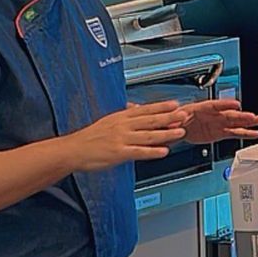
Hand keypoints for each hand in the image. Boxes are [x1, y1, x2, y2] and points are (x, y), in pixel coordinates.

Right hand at [65, 101, 188, 170]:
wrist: (73, 150)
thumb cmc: (90, 137)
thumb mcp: (108, 121)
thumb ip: (124, 116)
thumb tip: (135, 108)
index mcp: (121, 117)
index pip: (145, 109)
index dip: (161, 107)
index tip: (175, 104)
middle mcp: (122, 126)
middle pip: (150, 120)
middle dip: (169, 117)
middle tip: (184, 115)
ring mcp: (121, 139)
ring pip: (148, 135)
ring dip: (166, 133)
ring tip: (180, 132)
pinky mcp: (118, 153)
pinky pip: (139, 151)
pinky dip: (152, 151)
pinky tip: (164, 151)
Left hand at [180, 99, 257, 144]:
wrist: (178, 128)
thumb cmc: (178, 118)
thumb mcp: (176, 117)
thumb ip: (180, 117)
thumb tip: (181, 116)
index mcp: (202, 107)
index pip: (216, 105)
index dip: (226, 105)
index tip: (236, 104)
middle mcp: (213, 114)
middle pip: (229, 114)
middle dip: (241, 115)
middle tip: (253, 116)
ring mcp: (218, 123)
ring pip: (235, 123)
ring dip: (247, 122)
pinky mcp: (220, 133)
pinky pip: (234, 133)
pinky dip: (245, 133)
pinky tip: (254, 133)